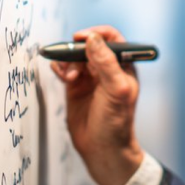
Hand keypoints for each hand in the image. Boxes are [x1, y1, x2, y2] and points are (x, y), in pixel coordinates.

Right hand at [50, 25, 143, 184]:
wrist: (103, 149)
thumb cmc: (116, 122)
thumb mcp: (116, 90)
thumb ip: (106, 63)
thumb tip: (92, 39)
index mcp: (123, 66)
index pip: (111, 39)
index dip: (96, 34)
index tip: (82, 37)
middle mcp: (107, 69)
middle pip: (89, 46)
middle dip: (77, 49)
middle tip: (69, 57)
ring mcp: (90, 78)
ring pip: (75, 56)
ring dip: (68, 60)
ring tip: (69, 76)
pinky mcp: (75, 87)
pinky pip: (65, 68)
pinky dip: (60, 68)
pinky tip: (62, 76)